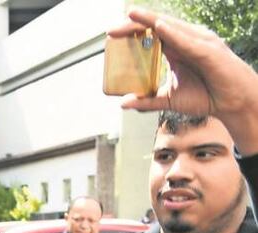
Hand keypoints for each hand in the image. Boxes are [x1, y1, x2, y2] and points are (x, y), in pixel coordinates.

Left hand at [109, 8, 257, 153]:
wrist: (233, 103)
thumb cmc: (206, 96)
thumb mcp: (170, 99)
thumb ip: (147, 101)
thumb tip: (123, 102)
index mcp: (176, 48)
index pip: (150, 34)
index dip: (131, 31)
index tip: (110, 36)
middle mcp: (186, 40)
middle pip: (156, 26)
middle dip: (134, 24)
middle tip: (111, 31)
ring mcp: (198, 43)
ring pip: (171, 27)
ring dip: (150, 21)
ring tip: (131, 17)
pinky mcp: (209, 51)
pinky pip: (188, 40)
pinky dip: (173, 34)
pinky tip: (159, 28)